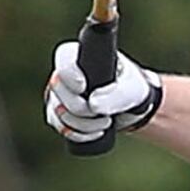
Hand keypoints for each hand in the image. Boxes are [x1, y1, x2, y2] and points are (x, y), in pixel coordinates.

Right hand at [45, 34, 163, 145]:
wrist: (131, 108)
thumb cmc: (132, 89)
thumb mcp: (133, 90)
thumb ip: (118, 95)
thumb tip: (93, 106)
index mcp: (83, 56)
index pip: (64, 57)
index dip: (69, 74)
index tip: (83, 88)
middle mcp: (65, 73)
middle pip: (56, 87)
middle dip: (80, 107)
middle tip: (104, 113)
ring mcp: (59, 93)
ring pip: (57, 111)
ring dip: (83, 124)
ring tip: (106, 122)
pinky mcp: (59, 112)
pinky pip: (60, 125)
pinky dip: (78, 134)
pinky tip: (96, 132)